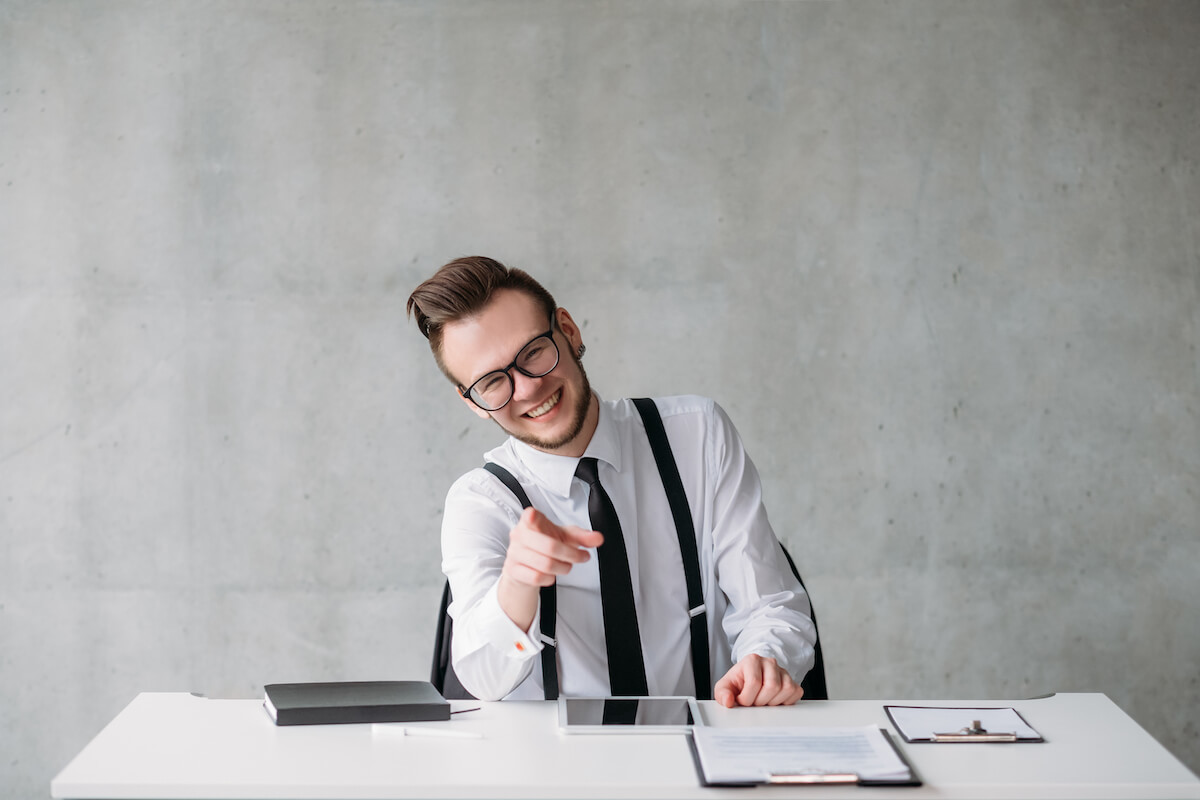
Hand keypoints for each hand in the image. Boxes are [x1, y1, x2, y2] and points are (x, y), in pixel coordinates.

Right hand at [497, 507, 602, 629]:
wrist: (525, 567)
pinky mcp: (513, 570)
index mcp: (531, 521)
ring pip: (545, 564)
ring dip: (563, 568)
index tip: (532, 517)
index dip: (530, 517)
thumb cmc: (545, 546)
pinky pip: (536, 577)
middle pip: (549, 546)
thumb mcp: (564, 537)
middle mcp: (520, 535)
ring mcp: (515, 553)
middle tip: (581, 557)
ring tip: (567, 566)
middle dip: (571, 555)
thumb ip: (582, 536)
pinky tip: (551, 574)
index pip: (529, 516)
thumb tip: (599, 538)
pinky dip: (549, 578)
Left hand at [713, 654, 804, 707]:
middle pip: (772, 686)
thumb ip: (722, 693)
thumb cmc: (738, 683)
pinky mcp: (793, 680)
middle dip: (760, 701)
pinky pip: (796, 692)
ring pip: (786, 689)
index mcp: (752, 660)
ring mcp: (783, 671)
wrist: (749, 679)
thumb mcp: (725, 686)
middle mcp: (769, 662)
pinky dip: (786, 701)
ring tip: (763, 700)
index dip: (747, 698)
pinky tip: (774, 700)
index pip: (754, 682)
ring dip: (773, 702)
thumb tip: (728, 701)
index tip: (742, 700)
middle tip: (753, 702)